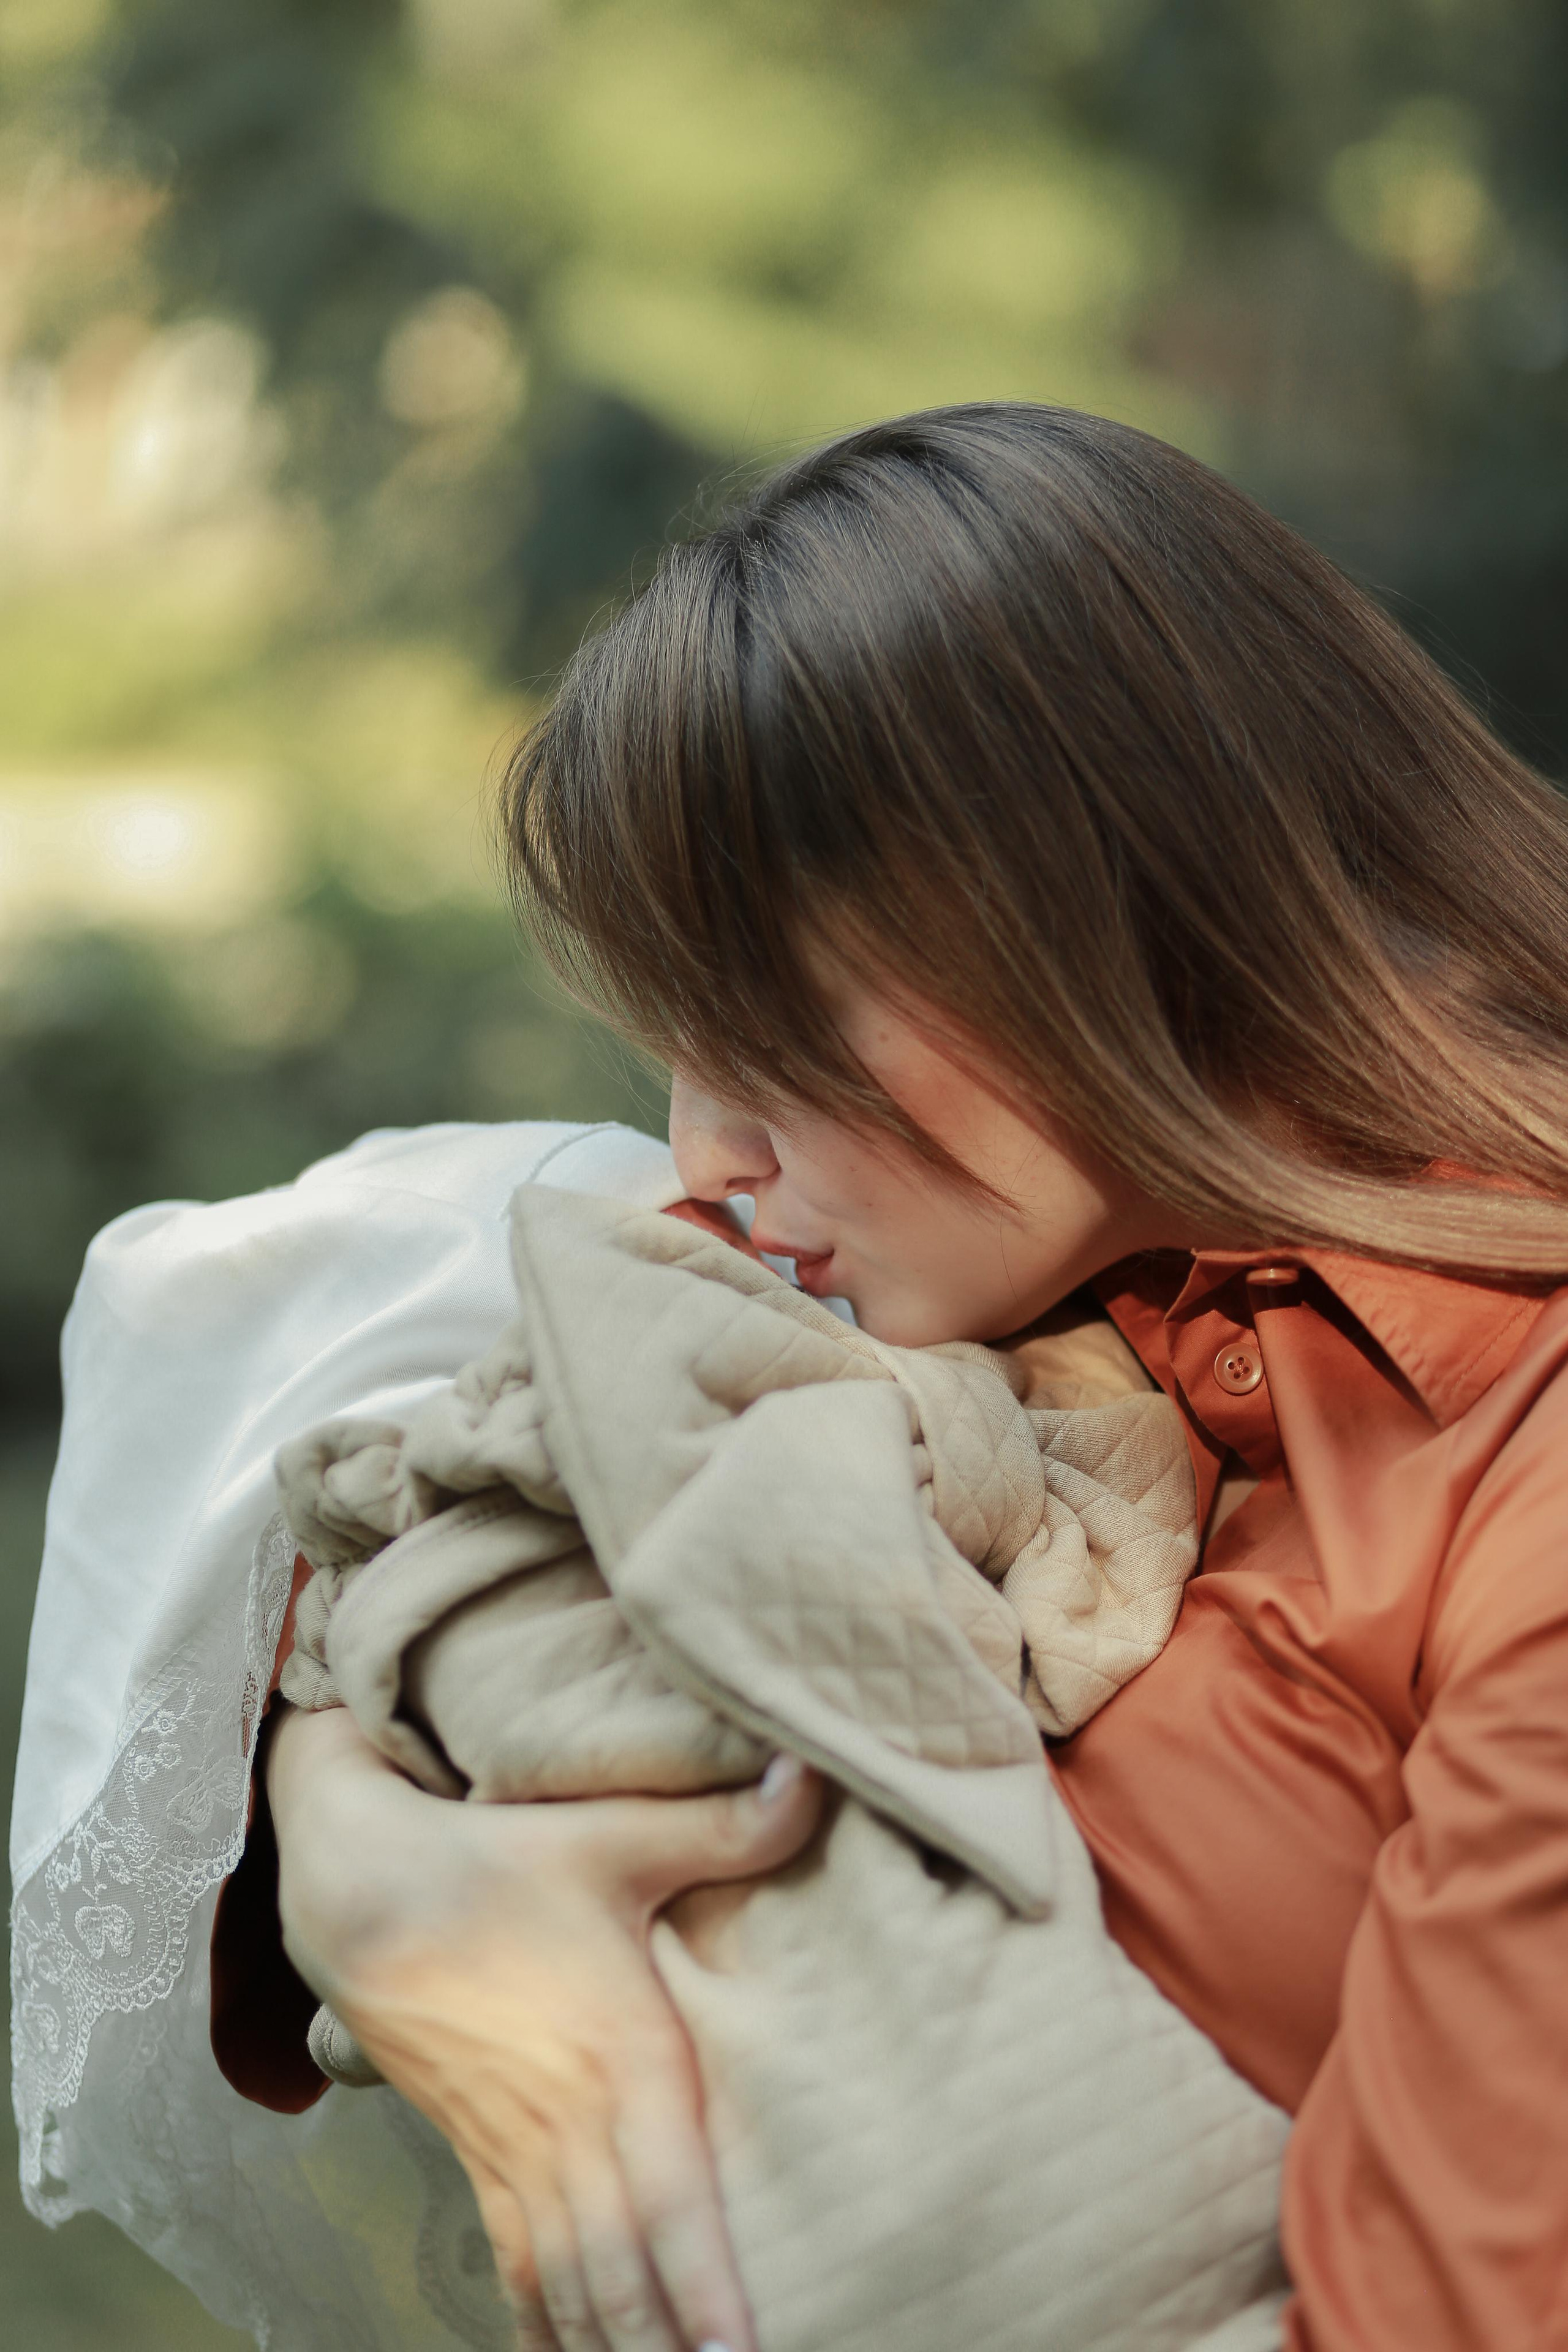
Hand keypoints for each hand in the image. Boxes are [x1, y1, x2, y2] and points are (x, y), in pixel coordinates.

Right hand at [267, 1704, 822, 2351]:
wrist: (358, 1889)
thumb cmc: (495, 1861)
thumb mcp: (612, 1833)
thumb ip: (723, 1824)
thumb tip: (812, 1778)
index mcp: (618, 2059)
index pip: (668, 2199)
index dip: (704, 2287)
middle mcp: (570, 2124)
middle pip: (623, 2271)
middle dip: (668, 2347)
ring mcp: (518, 2150)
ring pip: (572, 2284)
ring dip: (614, 2350)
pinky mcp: (482, 2156)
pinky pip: (521, 2269)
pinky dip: (549, 2329)